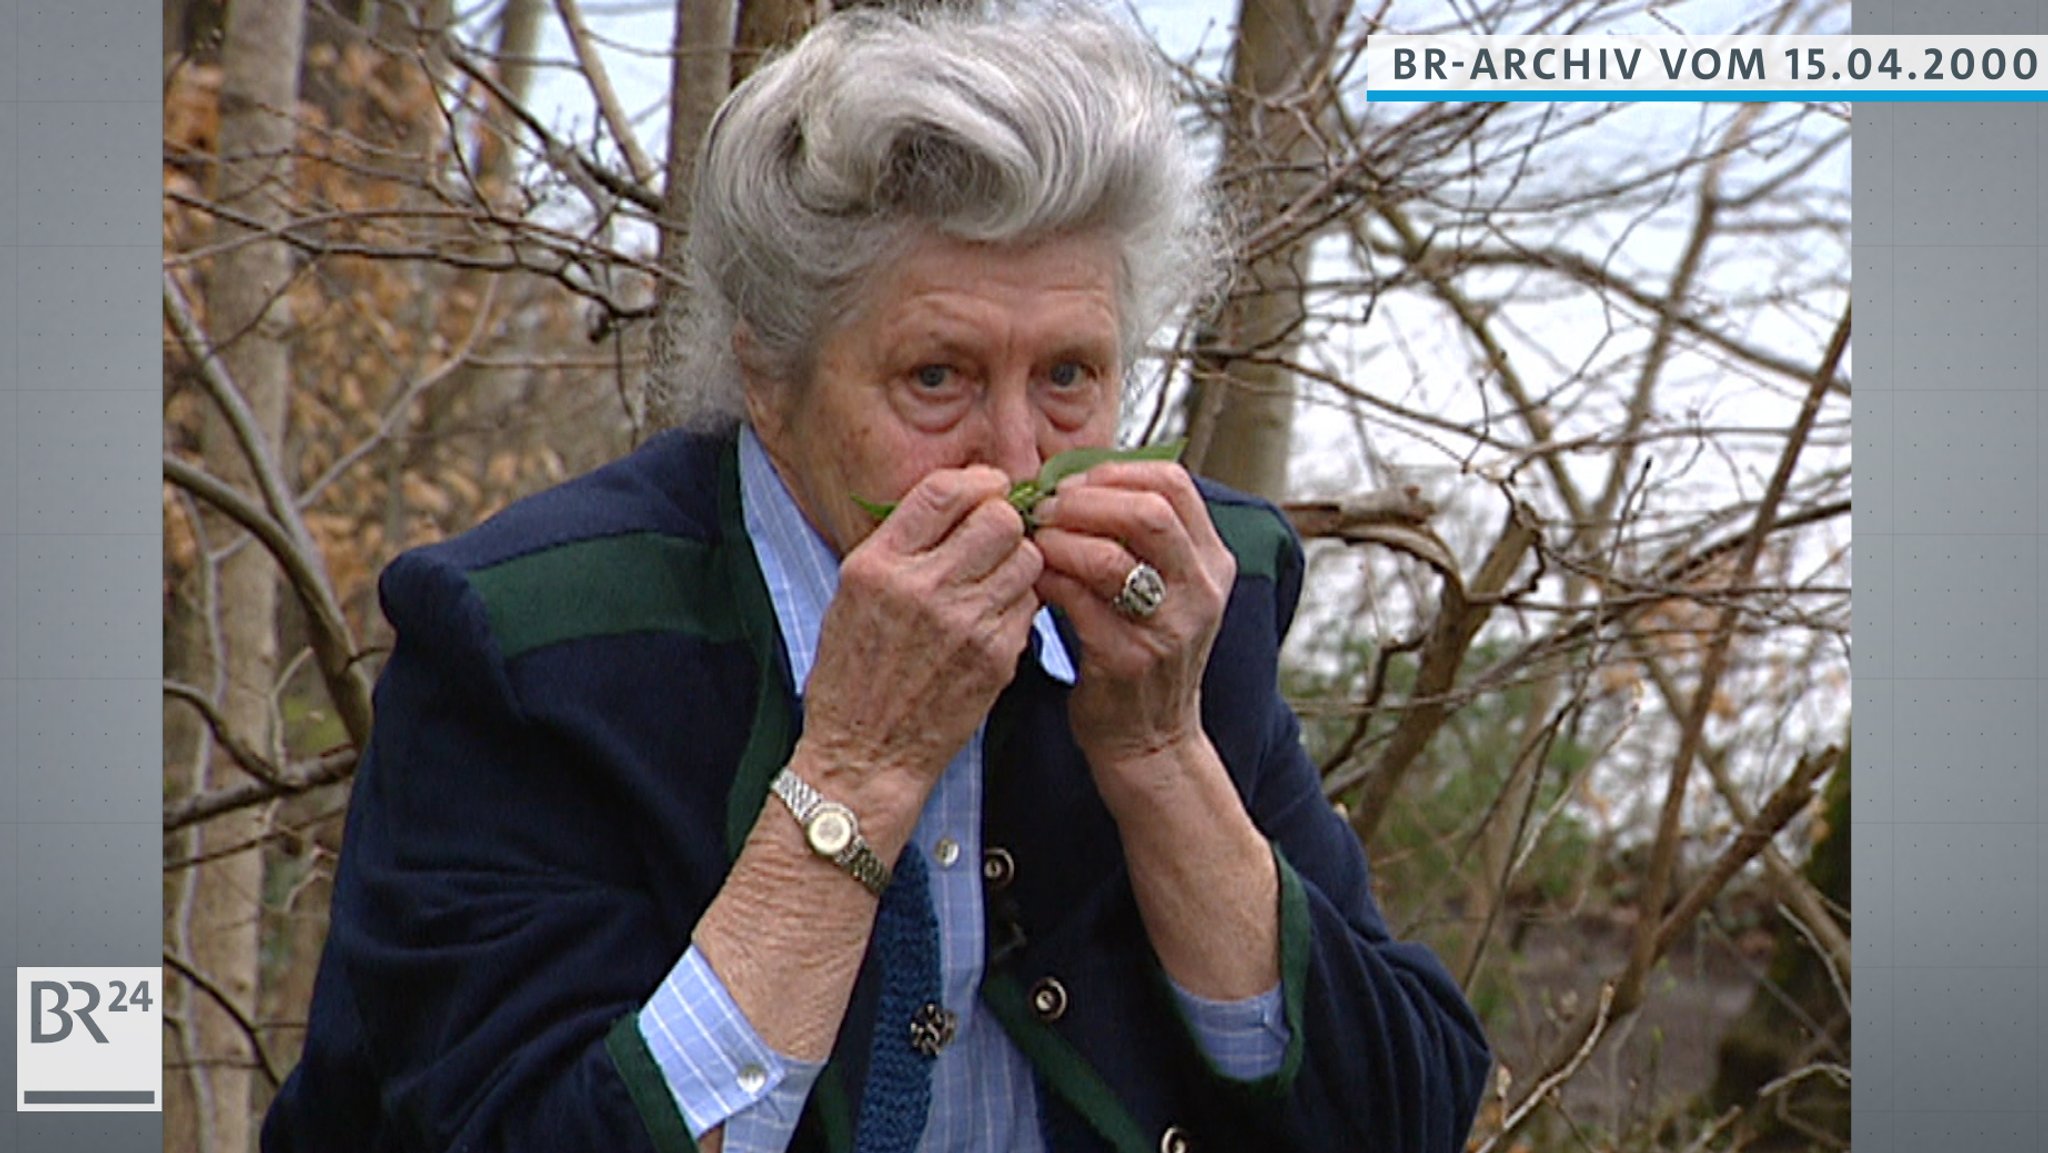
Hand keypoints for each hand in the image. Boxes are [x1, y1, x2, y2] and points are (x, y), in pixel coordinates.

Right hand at [799, 466, 1043, 823]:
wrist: (865, 754)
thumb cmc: (852, 677)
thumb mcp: (851, 596)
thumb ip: (898, 546)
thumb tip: (954, 501)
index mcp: (878, 565)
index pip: (944, 491)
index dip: (978, 482)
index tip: (988, 488)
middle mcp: (922, 587)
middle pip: (998, 517)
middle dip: (1005, 520)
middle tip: (998, 536)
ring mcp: (963, 623)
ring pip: (1026, 557)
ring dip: (1018, 560)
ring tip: (997, 578)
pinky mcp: (996, 656)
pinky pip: (1030, 603)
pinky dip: (1021, 601)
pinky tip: (998, 615)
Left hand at [1031, 461, 1235, 805]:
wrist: (1150, 741)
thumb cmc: (1144, 653)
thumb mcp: (1165, 591)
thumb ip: (1138, 538)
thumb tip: (1075, 479)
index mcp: (1212, 563)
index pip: (1174, 484)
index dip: (1116, 472)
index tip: (1075, 482)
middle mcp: (1200, 591)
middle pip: (1150, 510)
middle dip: (1086, 499)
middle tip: (1046, 507)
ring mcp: (1169, 628)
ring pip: (1112, 556)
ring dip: (1061, 539)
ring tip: (1035, 540)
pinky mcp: (1129, 660)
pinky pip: (1079, 601)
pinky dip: (1048, 579)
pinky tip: (1033, 578)